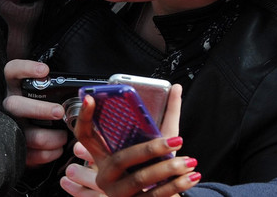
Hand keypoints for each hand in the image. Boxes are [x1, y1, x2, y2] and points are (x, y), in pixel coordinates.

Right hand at [4, 59, 69, 165]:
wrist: (30, 139)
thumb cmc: (43, 111)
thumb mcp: (44, 96)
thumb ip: (55, 91)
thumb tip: (82, 94)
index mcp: (15, 88)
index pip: (12, 72)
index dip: (26, 69)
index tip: (44, 70)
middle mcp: (9, 106)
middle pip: (15, 105)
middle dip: (39, 109)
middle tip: (59, 111)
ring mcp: (9, 128)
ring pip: (26, 133)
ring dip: (50, 137)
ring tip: (64, 136)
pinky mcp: (15, 148)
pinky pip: (31, 154)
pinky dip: (49, 153)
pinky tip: (58, 149)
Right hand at [73, 85, 200, 196]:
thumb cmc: (151, 169)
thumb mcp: (153, 145)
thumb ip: (164, 118)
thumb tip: (176, 89)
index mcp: (103, 157)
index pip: (85, 135)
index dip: (85, 117)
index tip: (91, 99)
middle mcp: (106, 174)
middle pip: (122, 159)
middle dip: (150, 150)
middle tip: (175, 141)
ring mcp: (118, 193)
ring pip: (140, 179)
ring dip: (168, 170)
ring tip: (189, 161)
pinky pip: (154, 196)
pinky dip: (176, 186)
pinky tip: (191, 177)